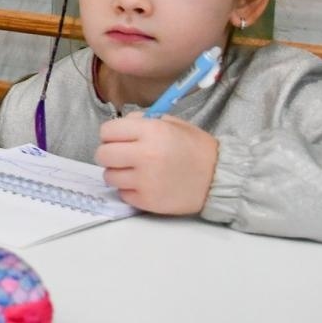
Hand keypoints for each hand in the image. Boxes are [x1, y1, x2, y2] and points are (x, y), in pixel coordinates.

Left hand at [94, 114, 217, 214]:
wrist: (219, 177)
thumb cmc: (195, 148)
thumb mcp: (171, 124)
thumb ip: (142, 122)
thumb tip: (119, 127)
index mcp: (151, 131)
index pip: (107, 131)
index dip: (111, 134)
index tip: (119, 139)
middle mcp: (145, 155)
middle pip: (102, 155)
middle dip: (110, 154)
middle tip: (123, 156)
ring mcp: (145, 180)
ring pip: (109, 176)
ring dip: (118, 173)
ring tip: (135, 171)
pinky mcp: (147, 201)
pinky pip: (122, 194)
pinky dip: (129, 190)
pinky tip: (145, 184)